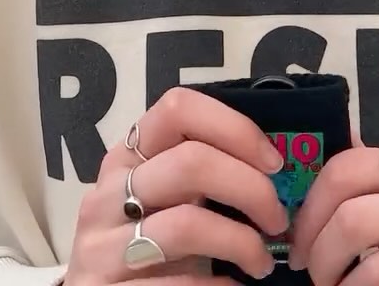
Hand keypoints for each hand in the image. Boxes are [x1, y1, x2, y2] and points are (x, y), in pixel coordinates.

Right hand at [65, 87, 286, 285]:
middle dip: (251, 189)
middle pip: (191, 163)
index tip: (272, 162)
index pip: (178, 109)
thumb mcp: (164, 200)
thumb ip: (201, 174)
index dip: (234, 127)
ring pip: (187, 224)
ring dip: (242, 242)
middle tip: (278, 219)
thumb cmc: (146, 242)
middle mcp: (106, 194)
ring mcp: (101, 247)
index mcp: (126, 157)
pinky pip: (180, 284)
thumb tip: (272, 167)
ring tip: (262, 262)